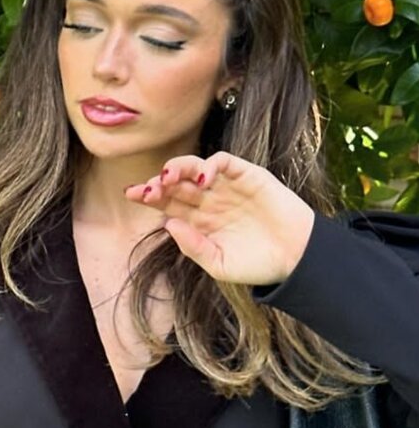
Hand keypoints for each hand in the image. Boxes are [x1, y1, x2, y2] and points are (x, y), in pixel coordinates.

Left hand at [125, 151, 315, 286]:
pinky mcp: (248, 176)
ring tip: (168, 177)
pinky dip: (211, 165)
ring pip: (195, 168)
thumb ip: (194, 247)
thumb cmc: (257, 265)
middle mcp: (208, 201)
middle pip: (176, 184)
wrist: (296, 258)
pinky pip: (224, 162)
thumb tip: (168, 224)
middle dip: (158, 183)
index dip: (149, 196)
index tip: (131, 194)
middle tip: (148, 188)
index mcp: (198, 221)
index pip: (167, 203)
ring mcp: (226, 187)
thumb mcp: (219, 264)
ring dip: (179, 168)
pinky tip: (204, 178)